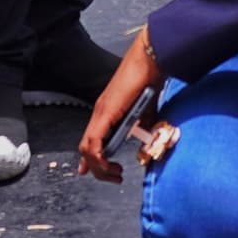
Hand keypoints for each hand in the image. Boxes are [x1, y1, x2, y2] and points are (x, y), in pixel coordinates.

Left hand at [76, 26, 165, 182]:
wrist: (150, 59)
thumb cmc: (149, 79)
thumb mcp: (147, 111)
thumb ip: (143, 127)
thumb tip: (145, 143)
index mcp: (107, 113)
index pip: (91, 140)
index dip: (90, 159)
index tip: (90, 172)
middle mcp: (100, 113)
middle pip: (87, 148)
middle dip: (98, 169)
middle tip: (114, 177)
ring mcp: (101, 112)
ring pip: (88, 147)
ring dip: (99, 166)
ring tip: (115, 173)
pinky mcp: (106, 112)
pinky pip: (94, 140)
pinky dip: (98, 156)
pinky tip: (109, 164)